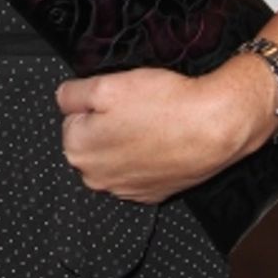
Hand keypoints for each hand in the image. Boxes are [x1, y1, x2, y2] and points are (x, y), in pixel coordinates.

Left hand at [55, 54, 277, 203]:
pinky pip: (138, 168)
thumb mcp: (104, 85)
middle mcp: (97, 178)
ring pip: (114, 153)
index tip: (115, 100)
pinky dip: (146, 154)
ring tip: (151, 123)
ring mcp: (126, 189)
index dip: (93, 104)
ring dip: (126, 139)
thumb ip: (71, 94)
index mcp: (79, 150)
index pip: (71, 118)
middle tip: (134, 109)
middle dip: (106, 123)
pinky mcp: (152, 193)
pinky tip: (161, 140)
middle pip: (91, 139)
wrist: (215, 127)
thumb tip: (62, 100)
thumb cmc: (164, 106)